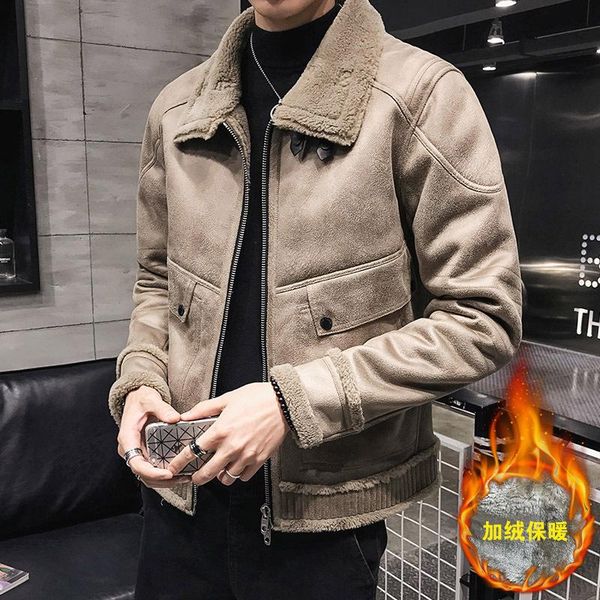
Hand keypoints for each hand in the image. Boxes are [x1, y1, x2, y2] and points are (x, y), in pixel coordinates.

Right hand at [116, 385, 192, 487]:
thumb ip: (162, 409)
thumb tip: (175, 419)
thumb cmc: (142, 399)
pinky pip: (152, 469)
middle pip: (142, 473)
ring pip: (147, 476)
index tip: (168, 474)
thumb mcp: (151, 400)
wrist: (137, 398)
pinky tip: (180, 472)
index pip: (136, 463)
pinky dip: (164, 475)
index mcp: (128, 438)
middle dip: (161, 480)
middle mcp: (130, 449)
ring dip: (164, 481)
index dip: (151, 472)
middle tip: (182, 477)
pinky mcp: (144, 453)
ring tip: (184, 478)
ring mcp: (137, 452)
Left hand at [167, 382, 289, 485]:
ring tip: (219, 468)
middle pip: (207, 473)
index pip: (193, 452)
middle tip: (194, 476)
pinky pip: (244, 477)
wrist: (284, 402)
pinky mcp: (260, 460)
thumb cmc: (256, 397)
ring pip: (226, 478)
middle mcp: (231, 447)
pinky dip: (239, 474)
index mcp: (220, 431)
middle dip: (197, 478)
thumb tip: (186, 415)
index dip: (179, 463)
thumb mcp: (227, 398)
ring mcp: (246, 456)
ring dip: (220, 475)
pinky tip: (237, 465)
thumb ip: (204, 409)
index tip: (172, 468)